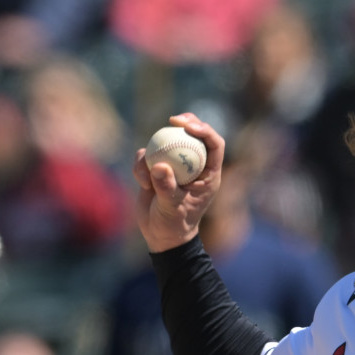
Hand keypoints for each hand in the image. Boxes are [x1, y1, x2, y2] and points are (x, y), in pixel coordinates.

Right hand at [131, 113, 224, 251]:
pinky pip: (146, 156)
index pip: (214, 144)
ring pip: (165, 143)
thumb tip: (160, 166)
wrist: (160, 235)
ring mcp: (175, 165)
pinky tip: (143, 185)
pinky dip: (140, 166)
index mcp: (209, 174)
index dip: (204, 130)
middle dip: (184, 123)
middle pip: (193, 134)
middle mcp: (194, 166)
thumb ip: (166, 187)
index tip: (187, 126)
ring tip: (148, 182)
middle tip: (172, 120)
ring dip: (152, 156)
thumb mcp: (171, 208)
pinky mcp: (156, 168)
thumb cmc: (174, 225)